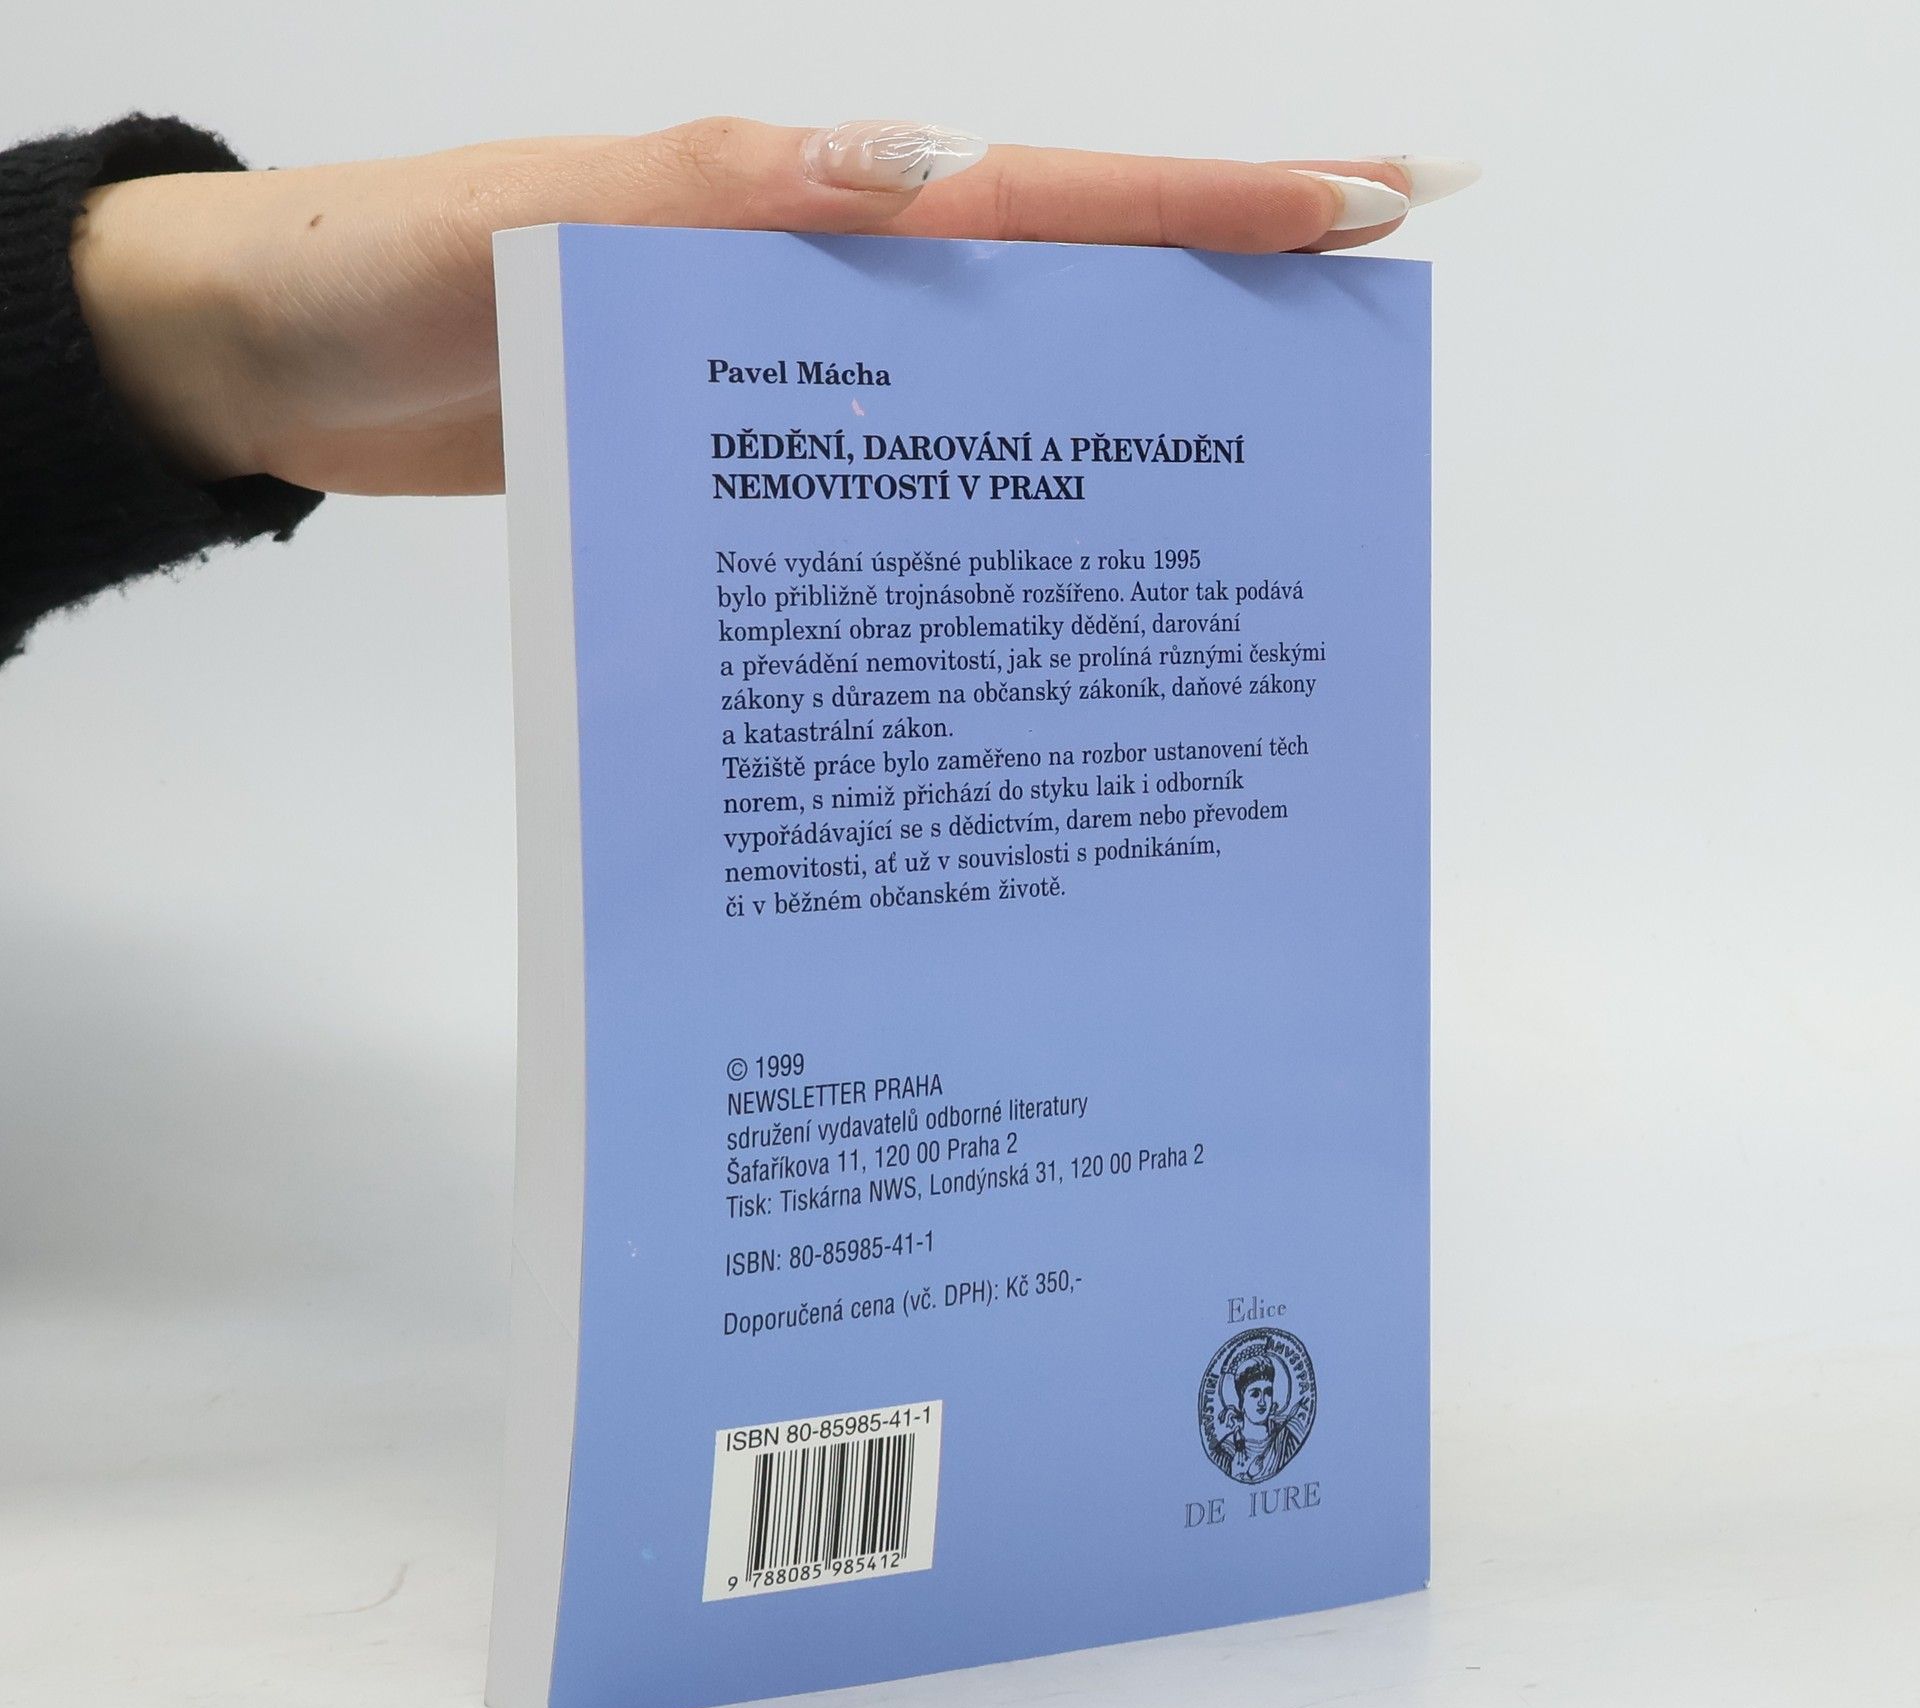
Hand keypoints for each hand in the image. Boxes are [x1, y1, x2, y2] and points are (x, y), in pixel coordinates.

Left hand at [69, 120, 1470, 496]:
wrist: (282, 369)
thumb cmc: (394, 280)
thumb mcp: (548, 219)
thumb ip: (725, 196)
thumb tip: (931, 164)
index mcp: (807, 214)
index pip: (1049, 197)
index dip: (1211, 202)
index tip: (1373, 198)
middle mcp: (828, 292)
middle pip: (1065, 283)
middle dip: (1225, 289)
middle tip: (1370, 317)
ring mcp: (799, 384)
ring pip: (998, 392)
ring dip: (1126, 417)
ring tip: (1256, 471)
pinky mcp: (752, 466)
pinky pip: (899, 479)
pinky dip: (982, 512)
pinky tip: (1037, 575)